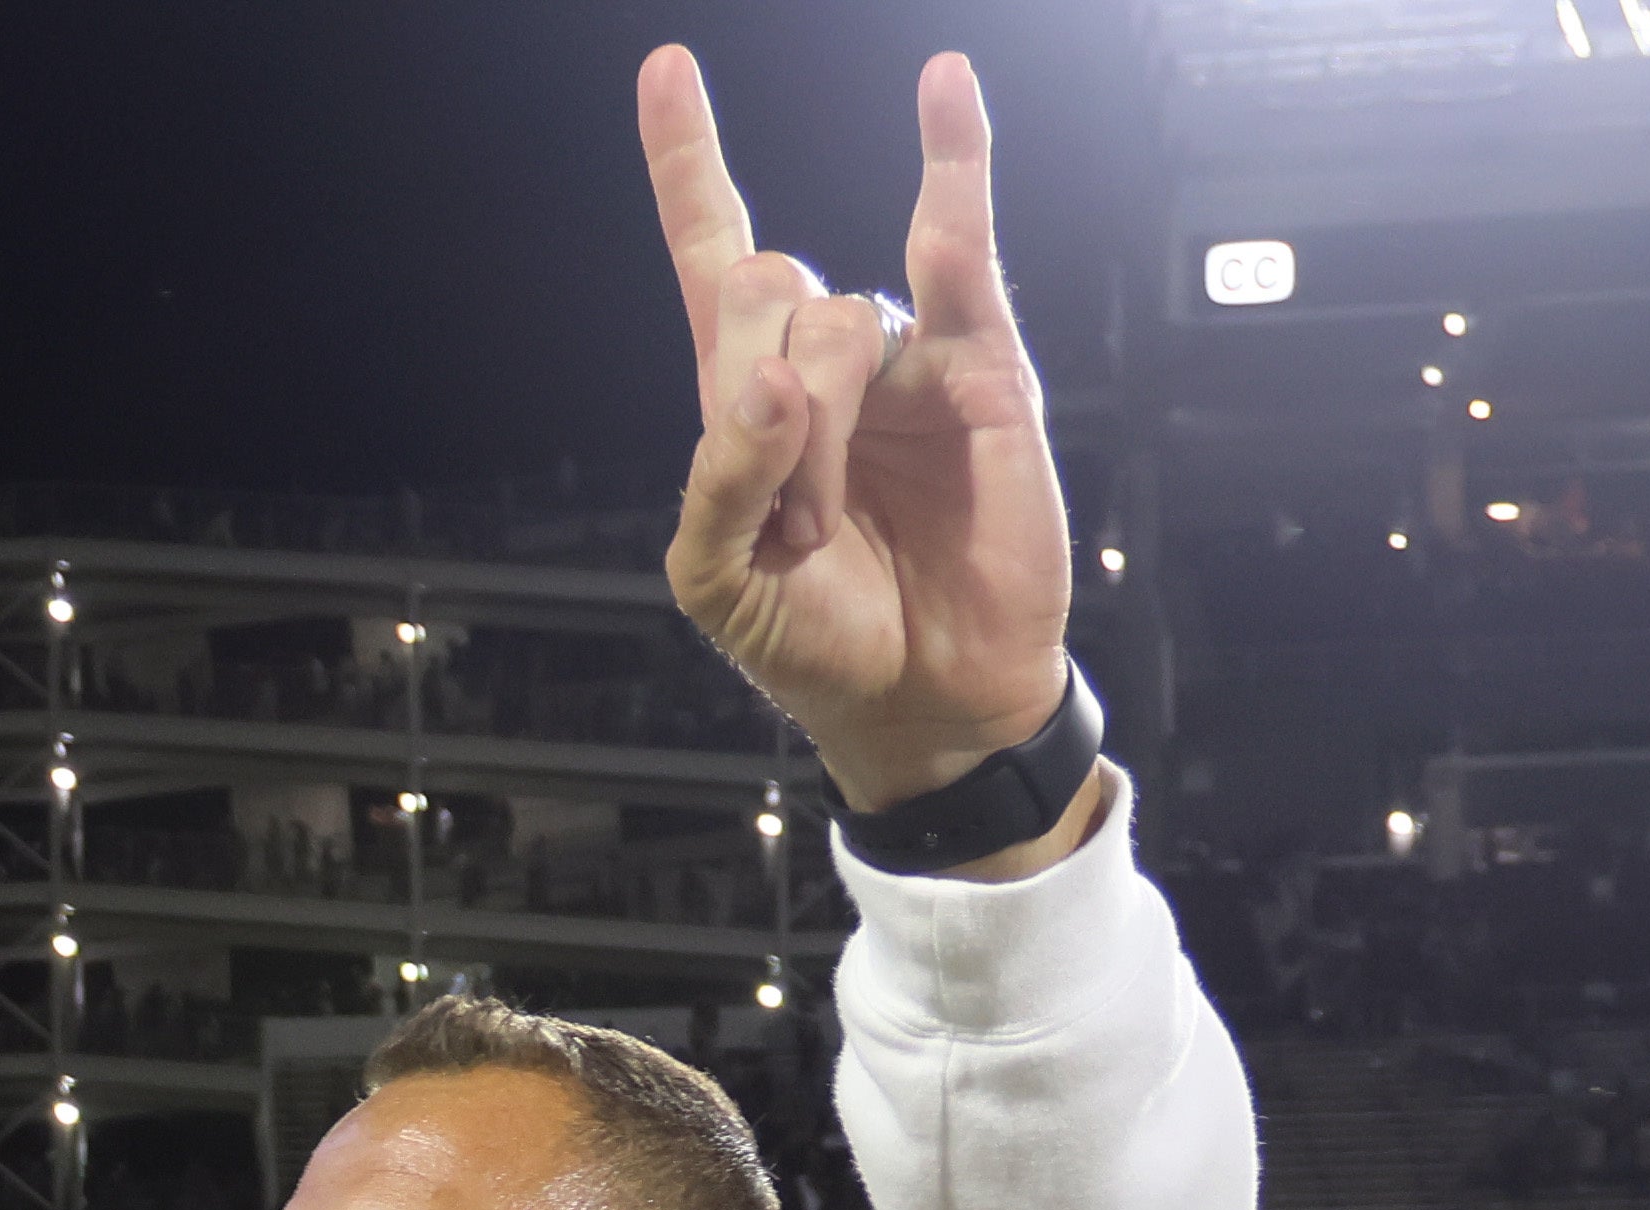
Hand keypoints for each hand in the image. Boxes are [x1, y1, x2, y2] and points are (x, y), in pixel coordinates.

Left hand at [641, 49, 1074, 827]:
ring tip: (830, 522)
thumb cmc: (816, 640)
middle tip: (787, 515)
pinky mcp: (982, 374)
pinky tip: (942, 92)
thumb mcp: (719, 581)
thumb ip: (719, 477)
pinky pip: (959, 257)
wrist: (921, 701)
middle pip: (763, 282)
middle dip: (755, 406)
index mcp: (747, 392)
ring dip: (819, 433)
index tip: (668, 69)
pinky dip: (954, 168)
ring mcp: (906, 360)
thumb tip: (775, 379)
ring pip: (836, 322)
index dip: (690, 161)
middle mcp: (828, 359)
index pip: (714, 248)